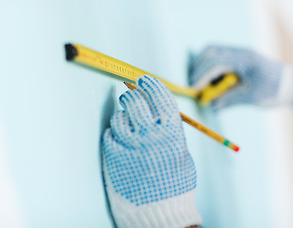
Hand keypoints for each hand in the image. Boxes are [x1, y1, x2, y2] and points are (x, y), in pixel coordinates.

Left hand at [102, 75, 201, 227]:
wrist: (160, 213)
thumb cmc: (175, 184)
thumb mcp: (182, 154)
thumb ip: (171, 131)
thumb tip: (157, 108)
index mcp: (172, 134)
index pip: (160, 97)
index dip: (151, 85)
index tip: (144, 79)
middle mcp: (151, 136)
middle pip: (137, 101)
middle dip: (132, 94)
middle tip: (130, 94)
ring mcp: (131, 146)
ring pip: (120, 116)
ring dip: (122, 114)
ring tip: (126, 120)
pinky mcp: (114, 157)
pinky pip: (110, 134)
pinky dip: (114, 133)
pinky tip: (120, 139)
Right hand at [189, 45, 292, 111]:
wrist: (291, 84)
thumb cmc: (273, 90)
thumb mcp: (251, 97)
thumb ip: (229, 100)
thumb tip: (210, 106)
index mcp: (244, 59)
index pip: (215, 63)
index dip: (201, 76)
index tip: (193, 89)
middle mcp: (240, 52)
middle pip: (211, 51)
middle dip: (198, 67)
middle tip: (192, 84)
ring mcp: (240, 52)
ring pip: (213, 52)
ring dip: (203, 66)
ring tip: (200, 83)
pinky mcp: (239, 57)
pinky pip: (220, 57)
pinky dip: (211, 67)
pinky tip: (211, 81)